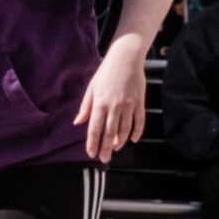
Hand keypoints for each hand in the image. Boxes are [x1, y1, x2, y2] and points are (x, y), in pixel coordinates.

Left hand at [75, 45, 146, 160]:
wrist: (126, 58)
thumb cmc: (105, 73)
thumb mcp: (91, 88)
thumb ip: (85, 107)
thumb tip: (78, 122)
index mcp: (99, 104)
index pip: (95, 129)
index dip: (92, 143)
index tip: (91, 153)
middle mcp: (114, 107)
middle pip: (109, 133)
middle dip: (105, 148)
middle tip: (103, 159)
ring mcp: (129, 105)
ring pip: (125, 129)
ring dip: (120, 142)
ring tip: (115, 149)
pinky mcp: (140, 102)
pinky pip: (139, 121)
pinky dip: (137, 132)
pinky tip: (133, 140)